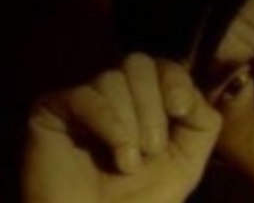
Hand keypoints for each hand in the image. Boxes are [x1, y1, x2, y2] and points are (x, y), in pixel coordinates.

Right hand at [22, 53, 221, 202]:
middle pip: (138, 64)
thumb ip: (202, 123)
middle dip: (153, 106)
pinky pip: (83, 96)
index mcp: (146, 100)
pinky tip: (116, 151)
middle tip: (153, 149)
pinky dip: (107, 121)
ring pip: (112, 79)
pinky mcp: (51, 111)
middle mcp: (114, 94)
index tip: (181, 110)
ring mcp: (83, 100)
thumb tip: (192, 95)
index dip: (175, 80)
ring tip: (128, 165)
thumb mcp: (187, 161)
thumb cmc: (140, 201)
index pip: (163, 66)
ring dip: (130, 123)